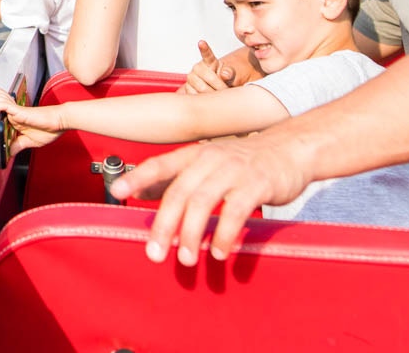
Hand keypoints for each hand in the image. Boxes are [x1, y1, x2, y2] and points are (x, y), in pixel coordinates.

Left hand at [0, 87, 63, 154]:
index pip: (1, 112)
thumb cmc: (49, 130)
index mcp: (17, 120)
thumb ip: (17, 145)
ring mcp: (17, 111)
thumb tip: (8, 153)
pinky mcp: (20, 111)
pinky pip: (5, 105)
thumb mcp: (29, 142)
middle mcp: (15, 114)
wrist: (60, 124)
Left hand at [112, 135, 312, 266]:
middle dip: (164, 224)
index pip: (160, 164)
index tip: (117, 192)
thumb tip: (142, 194)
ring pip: (203, 202)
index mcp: (195, 155)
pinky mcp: (257, 184)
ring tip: (186, 259)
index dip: (138, 177)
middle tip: (154, 253)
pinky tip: (219, 253)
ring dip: (192, 234)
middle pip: (179, 191)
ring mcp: (234, 170)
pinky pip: (235, 212)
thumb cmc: (245, 162)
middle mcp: (210, 159)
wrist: (291, 149)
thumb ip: (180, 179)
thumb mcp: (209, 164)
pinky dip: (224, 235)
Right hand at [179, 40, 236, 94]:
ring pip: (201, 89)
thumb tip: (225, 75)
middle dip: (220, 87)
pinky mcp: (187, 88)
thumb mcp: (230, 75)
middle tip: (227, 91)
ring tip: (219, 96)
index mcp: (209, 61)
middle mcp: (197, 67)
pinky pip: (195, 96)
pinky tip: (209, 98)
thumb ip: (229, 73)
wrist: (215, 89)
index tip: (202, 42)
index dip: (204, 48)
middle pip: (208, 78)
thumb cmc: (223, 80)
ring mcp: (191, 77)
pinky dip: (204, 99)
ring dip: (213, 95)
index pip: (207, 54)